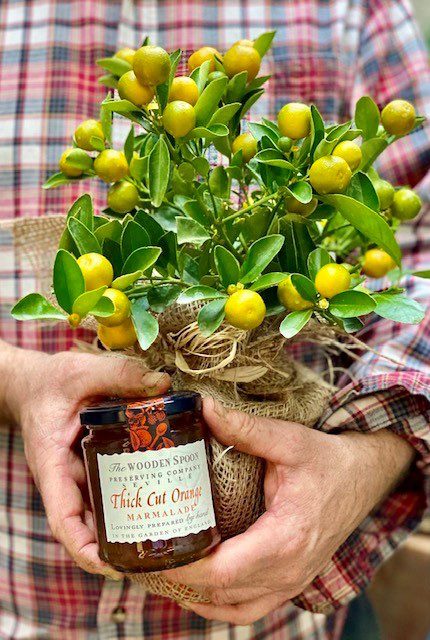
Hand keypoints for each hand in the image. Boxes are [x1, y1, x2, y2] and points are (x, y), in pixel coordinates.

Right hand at [2, 343, 169, 578]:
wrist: (37, 383)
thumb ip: (119, 374)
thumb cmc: (50, 382)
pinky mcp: (95, 465)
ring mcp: (81, 474)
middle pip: (88, 525)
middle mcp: (66, 478)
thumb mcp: (81, 372)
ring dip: (126, 525)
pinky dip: (131, 497)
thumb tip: (162, 384)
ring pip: (102, 510)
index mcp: (53, 465)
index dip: (84, 549)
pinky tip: (160, 495)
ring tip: (162, 535)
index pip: (63, 519)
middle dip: (115, 545)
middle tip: (154, 552)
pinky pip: (112, 488)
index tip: (111, 566)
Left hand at [164, 398, 413, 623]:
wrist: (364, 478)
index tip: (149, 550)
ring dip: (191, 595)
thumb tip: (202, 407)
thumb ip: (245, 428)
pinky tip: (192, 588)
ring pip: (230, 608)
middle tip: (139, 555)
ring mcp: (291, 583)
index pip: (222, 572)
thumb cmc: (328, 461)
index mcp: (286, 538)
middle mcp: (288, 571)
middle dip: (175, 579)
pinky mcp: (291, 582)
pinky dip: (215, 605)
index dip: (182, 568)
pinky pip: (247, 608)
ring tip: (158, 570)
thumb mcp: (290, 440)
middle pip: (219, 594)